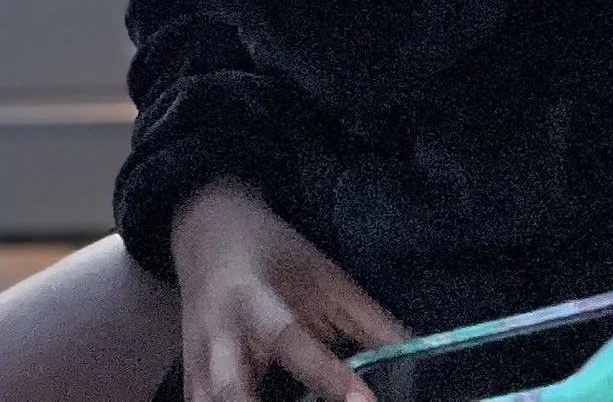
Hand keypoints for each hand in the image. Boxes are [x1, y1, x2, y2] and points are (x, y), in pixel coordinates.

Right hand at [170, 182, 405, 401]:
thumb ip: (367, 319)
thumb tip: (421, 356)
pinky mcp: (191, 380)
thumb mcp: (321, 272)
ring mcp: (195, 360)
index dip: (325, 375)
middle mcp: (215, 333)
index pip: (287, 339)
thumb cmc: (271, 251)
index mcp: (249, 296)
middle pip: (229, 388)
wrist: (204, 226)